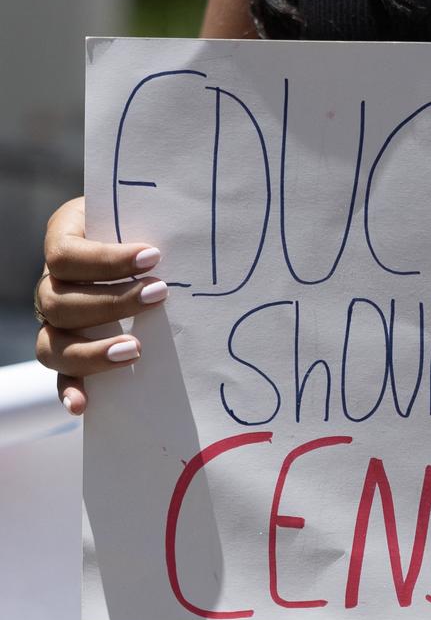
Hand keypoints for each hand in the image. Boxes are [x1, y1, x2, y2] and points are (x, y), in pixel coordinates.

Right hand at [34, 197, 167, 414]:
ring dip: (93, 351)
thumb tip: (190, 235)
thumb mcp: (140, 215)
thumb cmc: (143, 226)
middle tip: (160, 295)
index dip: (106, 260)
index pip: (65, 255)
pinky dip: (69, 391)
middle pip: (58, 302)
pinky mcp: (68, 351)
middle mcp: (51, 284)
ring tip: (136, 350)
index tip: (153, 257)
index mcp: (63, 241)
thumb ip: (151, 220)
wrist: (138, 246)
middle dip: (113, 302)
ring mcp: (55, 323)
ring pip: (53, 343)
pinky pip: (60, 376)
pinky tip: (85, 404)